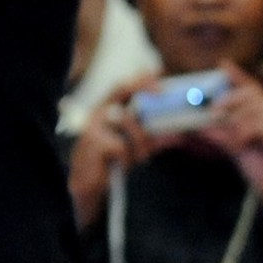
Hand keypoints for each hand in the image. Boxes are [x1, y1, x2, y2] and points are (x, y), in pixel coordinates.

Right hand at [66, 81, 146, 230]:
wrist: (88, 185)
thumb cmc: (110, 162)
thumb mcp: (133, 147)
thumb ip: (149, 137)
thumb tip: (174, 133)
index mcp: (106, 110)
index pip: (121, 88)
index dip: (139, 81)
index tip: (158, 77)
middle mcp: (97, 113)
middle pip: (120, 92)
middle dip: (142, 91)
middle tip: (161, 97)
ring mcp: (92, 125)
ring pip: (125, 120)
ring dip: (140, 141)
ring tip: (141, 157)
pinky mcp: (91, 142)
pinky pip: (120, 145)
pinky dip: (126, 158)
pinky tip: (120, 165)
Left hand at [199, 68, 262, 216]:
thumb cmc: (260, 166)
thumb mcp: (234, 145)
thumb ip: (219, 131)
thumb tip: (196, 124)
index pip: (252, 87)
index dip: (239, 75)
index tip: (223, 64)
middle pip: (252, 92)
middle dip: (229, 98)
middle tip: (214, 110)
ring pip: (253, 108)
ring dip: (235, 122)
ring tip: (230, 139)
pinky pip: (258, 124)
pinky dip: (243, 133)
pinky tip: (240, 145)